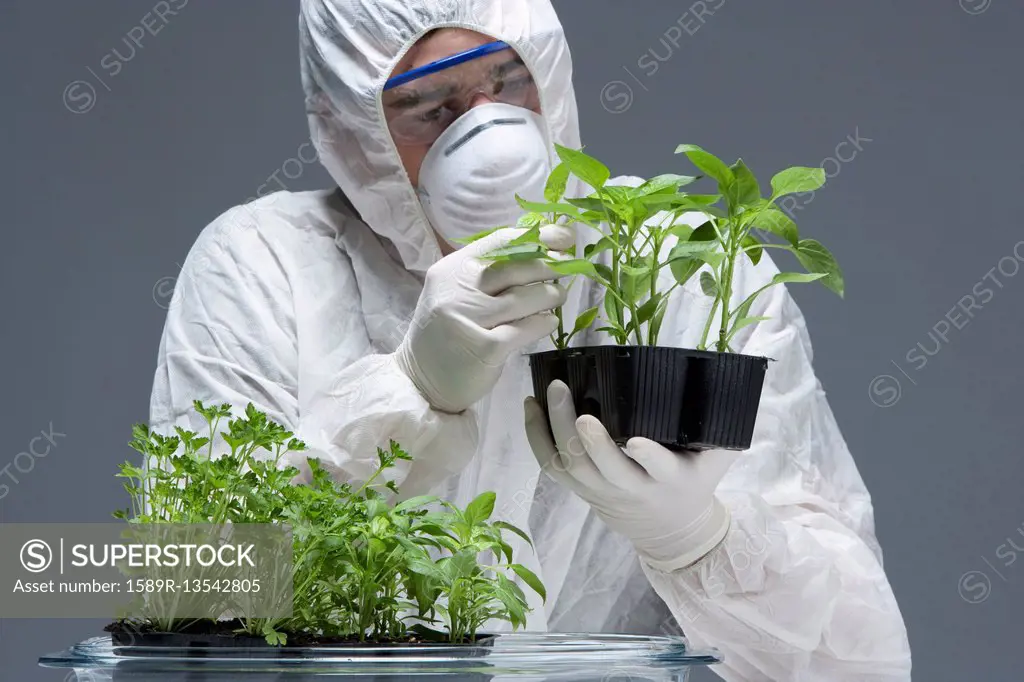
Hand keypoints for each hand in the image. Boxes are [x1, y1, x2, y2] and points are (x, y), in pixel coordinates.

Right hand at [396, 225, 573, 413]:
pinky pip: (524, 329)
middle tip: (568, 267)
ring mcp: (470, 319)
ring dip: (549, 295)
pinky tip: (550, 322)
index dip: (537, 237)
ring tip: (559, 295)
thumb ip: (488, 274)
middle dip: (548, 265)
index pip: (499, 242)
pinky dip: (542, 324)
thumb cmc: (447, 333)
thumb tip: (539, 250)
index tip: (564, 237)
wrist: (422, 381)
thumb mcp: (457, 294)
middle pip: (515, 268)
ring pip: (523, 298)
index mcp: (451, 270)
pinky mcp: (486, 348)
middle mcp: (457, 291)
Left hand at [524, 380, 736, 571]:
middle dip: (584, 433)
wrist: (672, 532)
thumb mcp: (717, 459)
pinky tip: (530, 409)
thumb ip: (721, 426)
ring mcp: (602, 493)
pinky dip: (536, 439)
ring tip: (544, 394)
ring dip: (552, 429)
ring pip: (571, 467)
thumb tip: (726, 377)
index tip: (637, 440)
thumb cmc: (694, 482)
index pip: (659, 469)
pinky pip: (552, 469)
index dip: (648, 457)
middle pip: (603, 467)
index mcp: (671, 480)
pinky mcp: (581, 492)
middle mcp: (633, 490)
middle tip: (567, 393)